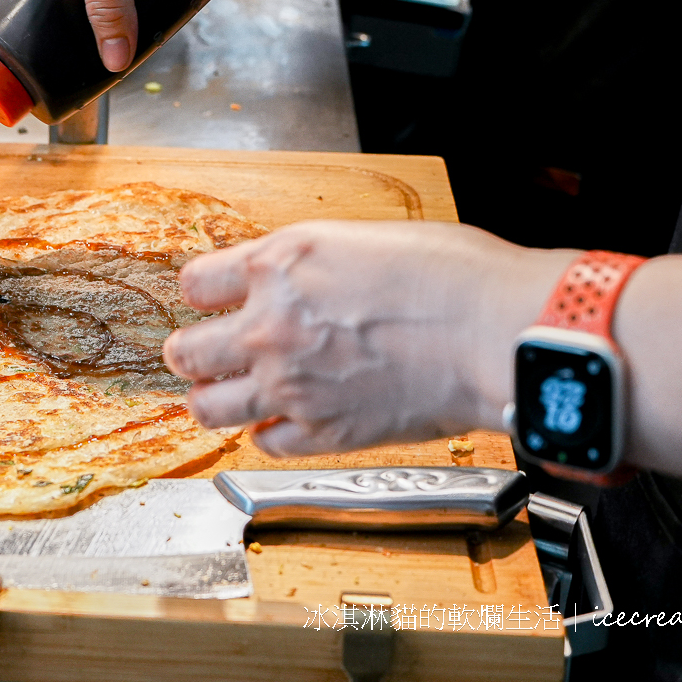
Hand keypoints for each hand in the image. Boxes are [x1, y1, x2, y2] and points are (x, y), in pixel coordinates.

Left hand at [162, 221, 572, 455]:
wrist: (495, 331)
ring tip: (219, 394)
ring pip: (208, 407)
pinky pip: (266, 444)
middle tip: (193, 353)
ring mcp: (290, 385)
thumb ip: (309, 263)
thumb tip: (292, 277)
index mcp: (279, 265)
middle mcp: (270, 326)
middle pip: (187, 351)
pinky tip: (279, 422)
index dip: (201, 292)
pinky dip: (268, 434)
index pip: (195, 283)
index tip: (207, 298)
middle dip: (188, 352)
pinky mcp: (323, 433)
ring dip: (211, 399)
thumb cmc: (453, 276)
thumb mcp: (360, 238)